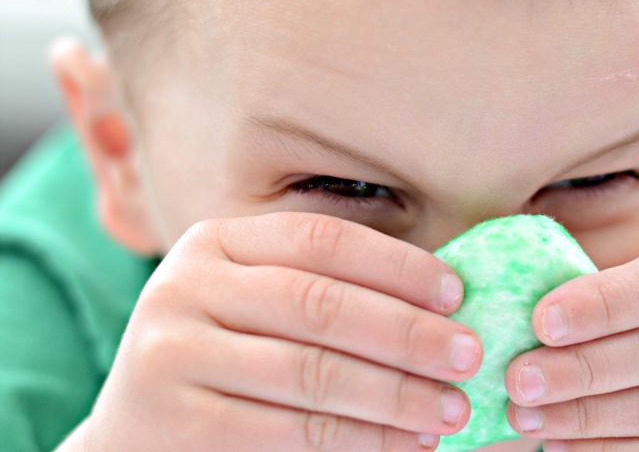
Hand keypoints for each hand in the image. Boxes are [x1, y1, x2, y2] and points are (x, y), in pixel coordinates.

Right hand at [80, 212, 479, 450]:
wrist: (136, 438)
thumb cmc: (226, 362)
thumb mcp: (259, 308)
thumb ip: (329, 293)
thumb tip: (444, 301)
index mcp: (216, 243)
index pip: (322, 240)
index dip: (397, 265)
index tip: (457, 294)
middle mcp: (184, 286)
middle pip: (321, 304)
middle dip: (408, 333)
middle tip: (469, 356)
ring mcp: (171, 355)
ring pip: (312, 372)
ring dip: (396, 394)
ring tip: (449, 409)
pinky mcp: (176, 425)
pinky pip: (292, 431)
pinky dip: (360, 440)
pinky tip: (405, 443)